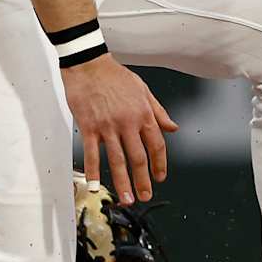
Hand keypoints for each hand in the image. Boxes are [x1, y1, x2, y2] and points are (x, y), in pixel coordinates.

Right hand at [62, 54, 177, 205]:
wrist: (88, 64)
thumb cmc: (114, 75)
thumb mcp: (143, 90)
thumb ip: (158, 112)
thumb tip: (173, 128)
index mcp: (143, 114)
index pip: (156, 145)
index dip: (160, 164)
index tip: (159, 177)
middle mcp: (127, 122)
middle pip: (138, 158)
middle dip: (143, 181)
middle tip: (145, 196)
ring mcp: (107, 126)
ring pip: (117, 160)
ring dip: (122, 182)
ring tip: (126, 198)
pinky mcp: (89, 127)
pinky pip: (92, 153)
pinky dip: (94, 171)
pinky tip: (96, 184)